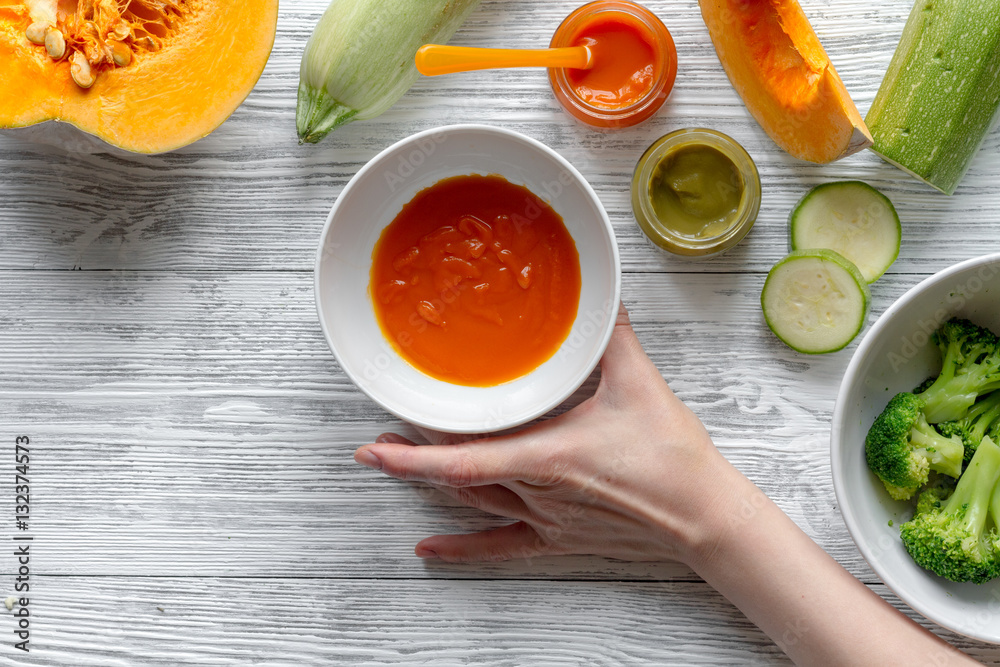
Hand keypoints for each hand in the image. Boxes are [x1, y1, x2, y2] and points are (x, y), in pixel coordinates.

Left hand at [354, 304, 747, 564]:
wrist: (704, 517)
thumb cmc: (672, 458)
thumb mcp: (640, 383)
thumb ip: (612, 334)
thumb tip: (600, 292)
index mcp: (546, 456)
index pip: (463, 462)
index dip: (412, 460)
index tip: (372, 451)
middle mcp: (536, 492)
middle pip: (460, 477)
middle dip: (415, 458)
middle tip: (380, 437)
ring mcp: (544, 519)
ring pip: (473, 502)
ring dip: (431, 486)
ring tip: (393, 466)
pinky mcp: (558, 538)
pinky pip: (500, 546)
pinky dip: (461, 549)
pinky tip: (427, 550)